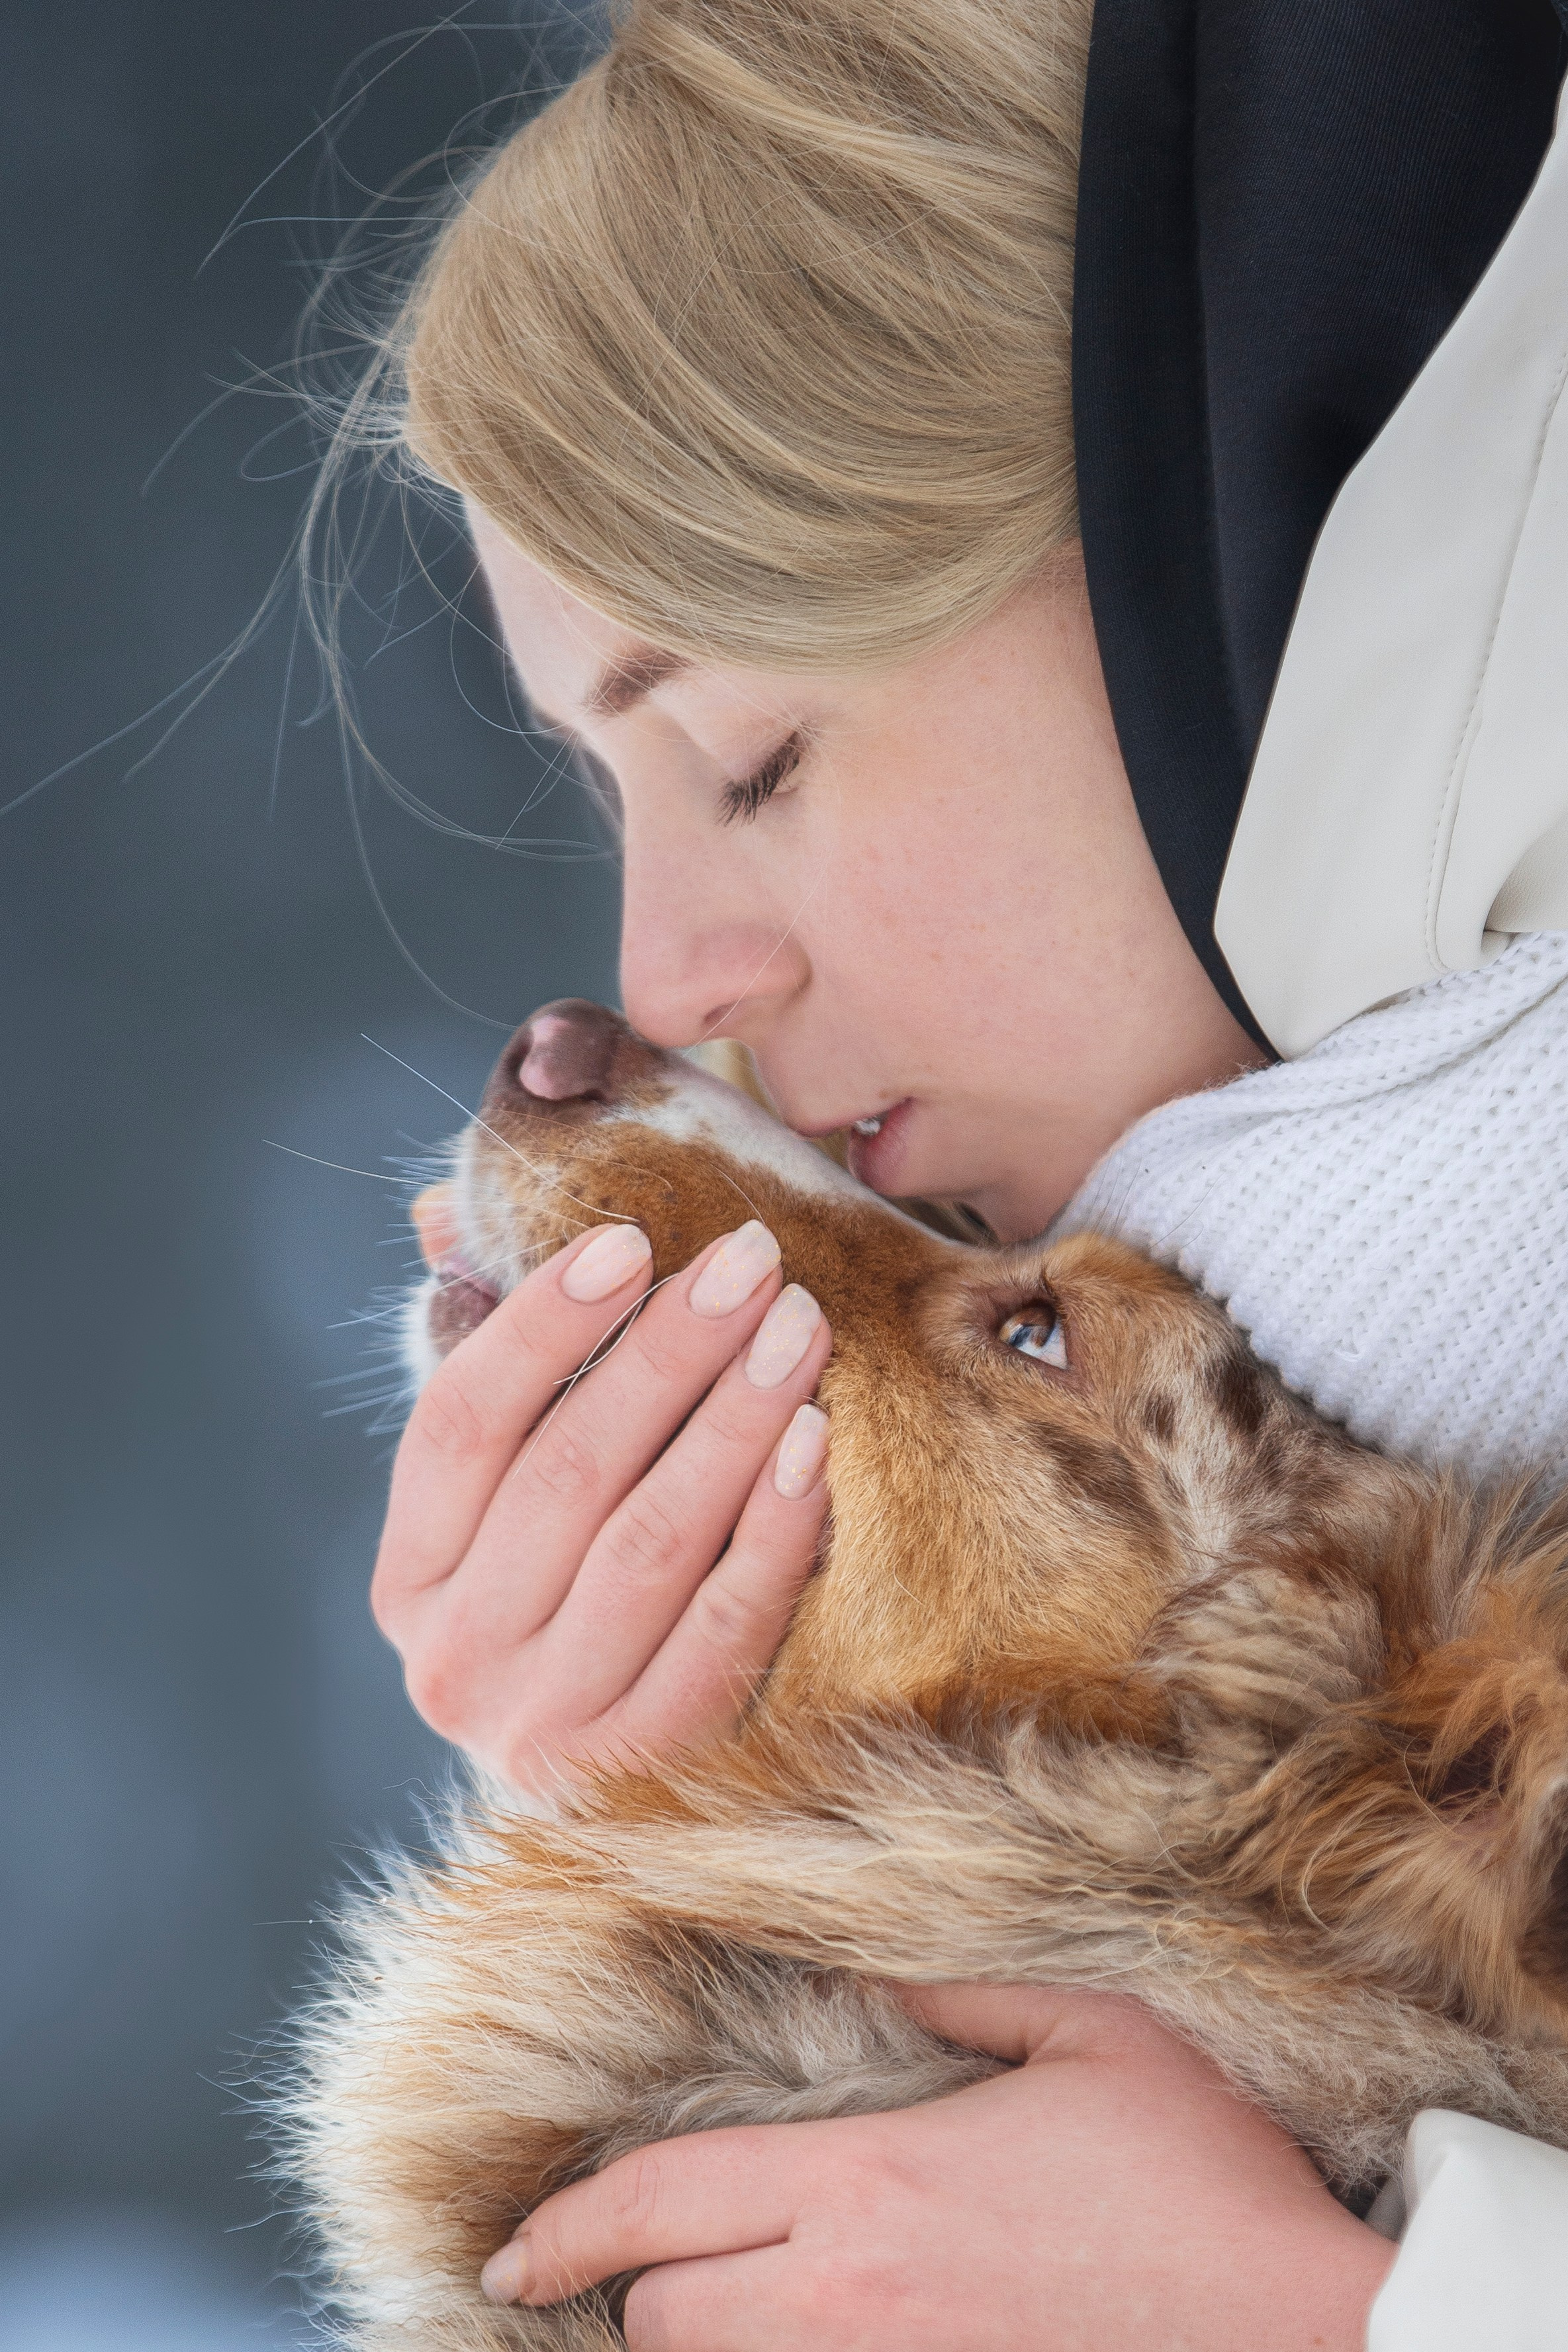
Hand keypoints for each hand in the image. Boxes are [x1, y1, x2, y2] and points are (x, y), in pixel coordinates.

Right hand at [371, 1218, 830, 1794]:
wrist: (609, 1798)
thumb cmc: (561, 1603)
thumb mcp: (504, 1508)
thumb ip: (491, 1379)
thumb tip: (451, 1229)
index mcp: (407, 1581)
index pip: (459, 1426)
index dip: (542, 1325)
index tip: (629, 1241)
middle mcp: (458, 1660)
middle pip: (568, 1471)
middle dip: (668, 1350)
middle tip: (750, 1259)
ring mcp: (549, 1724)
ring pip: (653, 1540)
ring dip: (733, 1418)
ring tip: (798, 1326)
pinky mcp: (652, 1763)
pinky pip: (727, 1625)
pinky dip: (774, 1528)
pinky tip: (816, 1443)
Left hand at [481, 1986, 1395, 2351]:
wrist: (1298, 2322)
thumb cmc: (1195, 2169)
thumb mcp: (1087, 2031)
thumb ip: (957, 1994)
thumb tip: (866, 1971)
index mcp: (872, 2182)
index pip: (668, 2204)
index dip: (569, 2228)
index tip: (513, 2248)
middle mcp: (854, 2293)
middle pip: (669, 2315)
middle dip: (634, 2287)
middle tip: (628, 2265)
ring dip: (699, 2341)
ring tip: (701, 2306)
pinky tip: (791, 2339)